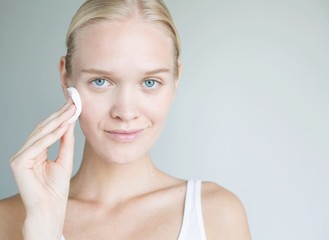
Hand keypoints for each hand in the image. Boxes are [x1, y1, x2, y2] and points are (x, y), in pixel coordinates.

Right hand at [10, 100, 75, 237]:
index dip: (61, 116)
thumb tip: (69, 122)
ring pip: (41, 134)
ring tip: (71, 110)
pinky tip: (63, 126)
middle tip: (74, 102)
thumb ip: (65, 141)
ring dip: (58, 121)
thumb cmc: (56, 188)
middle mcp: (25, 151)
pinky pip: (38, 145)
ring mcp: (20, 156)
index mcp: (35, 151)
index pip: (48, 130)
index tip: (74, 105)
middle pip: (43, 128)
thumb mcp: (64, 159)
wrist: (51, 208)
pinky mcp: (19, 162)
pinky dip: (52, 135)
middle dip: (60, 114)